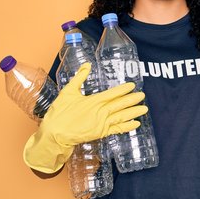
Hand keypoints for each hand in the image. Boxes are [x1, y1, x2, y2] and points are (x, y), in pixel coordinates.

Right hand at [23, 63, 146, 172]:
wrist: (55, 134)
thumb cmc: (60, 112)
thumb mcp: (68, 91)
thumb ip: (79, 77)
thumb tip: (87, 65)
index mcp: (93, 101)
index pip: (113, 94)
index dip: (123, 90)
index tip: (132, 86)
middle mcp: (100, 112)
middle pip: (120, 105)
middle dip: (132, 100)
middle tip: (142, 96)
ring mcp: (101, 124)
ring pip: (121, 117)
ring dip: (133, 112)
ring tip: (144, 109)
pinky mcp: (100, 133)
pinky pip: (117, 129)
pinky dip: (127, 126)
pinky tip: (136, 123)